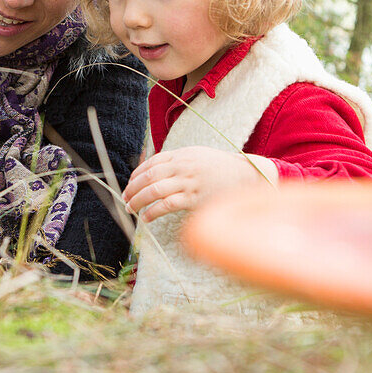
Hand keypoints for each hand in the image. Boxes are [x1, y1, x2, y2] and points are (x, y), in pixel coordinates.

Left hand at [122, 146, 277, 222]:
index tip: (130, 184)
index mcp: (182, 154)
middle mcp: (182, 166)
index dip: (137, 174)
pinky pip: (167, 205)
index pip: (152, 162)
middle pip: (149, 176)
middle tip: (125, 198)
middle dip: (133, 188)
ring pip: (154, 190)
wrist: (246, 175)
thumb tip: (158, 172)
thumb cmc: (222, 168)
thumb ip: (179, 161)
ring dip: (138, 200)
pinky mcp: (194, 198)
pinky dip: (153, 211)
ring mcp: (188, 181)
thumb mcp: (198, 155)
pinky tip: (146, 217)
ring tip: (131, 208)